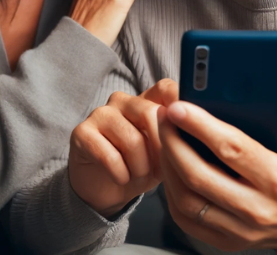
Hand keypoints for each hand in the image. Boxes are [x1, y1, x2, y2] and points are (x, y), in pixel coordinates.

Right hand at [69, 80, 178, 217]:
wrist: (105, 189)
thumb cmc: (139, 167)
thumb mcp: (163, 154)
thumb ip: (175, 137)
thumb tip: (194, 130)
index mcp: (145, 100)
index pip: (166, 88)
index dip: (178, 103)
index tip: (186, 124)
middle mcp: (122, 100)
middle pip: (151, 114)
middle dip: (159, 149)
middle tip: (157, 169)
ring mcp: (100, 113)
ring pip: (132, 139)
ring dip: (140, 167)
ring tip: (138, 175)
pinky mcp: (82, 132)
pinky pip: (110, 156)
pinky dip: (121, 175)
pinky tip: (120, 178)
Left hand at [158, 85, 276, 251]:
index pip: (232, 149)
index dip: (201, 126)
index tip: (180, 106)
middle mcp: (257, 209)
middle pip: (200, 175)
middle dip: (174, 141)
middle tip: (164, 115)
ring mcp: (239, 229)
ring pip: (187, 198)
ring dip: (168, 165)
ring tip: (163, 135)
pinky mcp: (225, 240)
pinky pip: (186, 217)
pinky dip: (171, 191)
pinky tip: (170, 165)